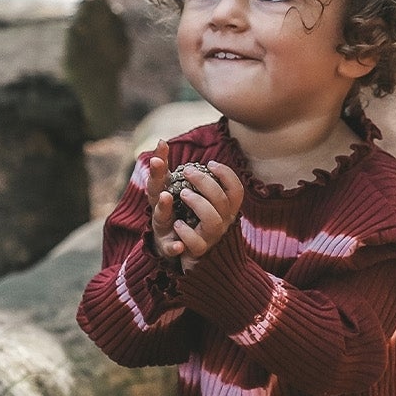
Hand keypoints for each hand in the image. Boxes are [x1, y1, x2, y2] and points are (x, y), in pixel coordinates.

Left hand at [148, 147, 242, 270]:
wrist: (180, 254)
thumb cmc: (180, 217)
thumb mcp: (174, 193)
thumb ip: (167, 171)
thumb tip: (159, 141)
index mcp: (222, 208)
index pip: (236, 190)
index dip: (227, 175)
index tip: (209, 164)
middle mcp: (221, 222)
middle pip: (223, 201)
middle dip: (205, 182)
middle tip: (187, 171)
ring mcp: (209, 237)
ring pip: (213, 221)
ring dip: (198, 204)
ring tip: (182, 194)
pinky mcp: (195, 252)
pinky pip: (196, 244)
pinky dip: (186, 234)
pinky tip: (177, 224)